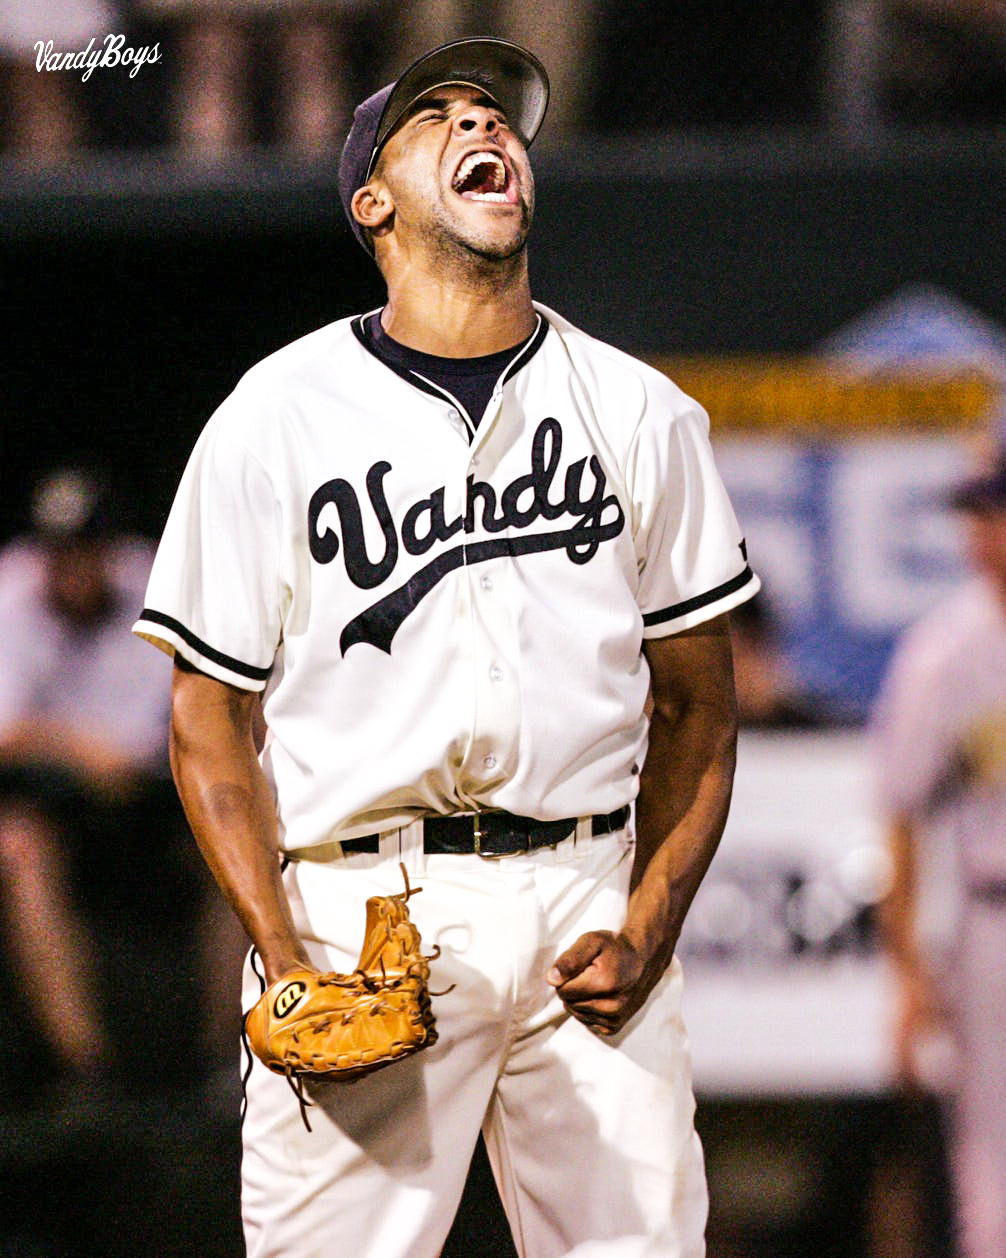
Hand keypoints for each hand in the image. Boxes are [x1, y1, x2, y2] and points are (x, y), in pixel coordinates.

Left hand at [546, 930, 660, 1035]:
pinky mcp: (615, 1026)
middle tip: (589, 974)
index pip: (562, 990)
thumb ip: (570, 959)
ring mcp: (614, 1018)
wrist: (643, 960)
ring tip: (596, 984)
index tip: (581, 967)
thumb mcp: (591, 942)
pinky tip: (599, 996)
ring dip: (580, 999)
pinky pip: (587, 1022)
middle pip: (568, 1003)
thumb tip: (551, 979)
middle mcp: (611, 1006)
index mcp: (603, 984)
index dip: (566, 977)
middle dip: (573, 988)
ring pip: (576, 1013)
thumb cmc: (615, 948)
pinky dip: (588, 1010)